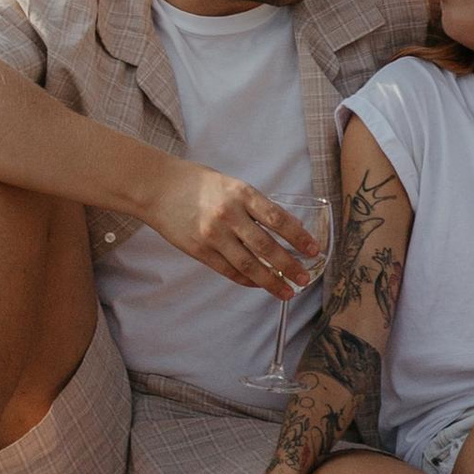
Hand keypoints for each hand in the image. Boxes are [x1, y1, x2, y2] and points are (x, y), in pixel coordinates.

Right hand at [137, 162, 321, 291]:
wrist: (159, 188)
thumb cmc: (199, 183)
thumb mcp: (232, 185)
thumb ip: (254, 205)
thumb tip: (284, 228)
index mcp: (241, 193)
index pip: (277, 218)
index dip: (298, 236)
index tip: (313, 250)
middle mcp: (229, 215)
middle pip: (265, 246)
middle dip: (289, 265)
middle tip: (304, 278)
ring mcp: (213, 235)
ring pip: (248, 264)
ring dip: (270, 281)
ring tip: (286, 291)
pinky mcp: (199, 250)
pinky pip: (229, 270)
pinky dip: (246, 280)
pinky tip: (259, 285)